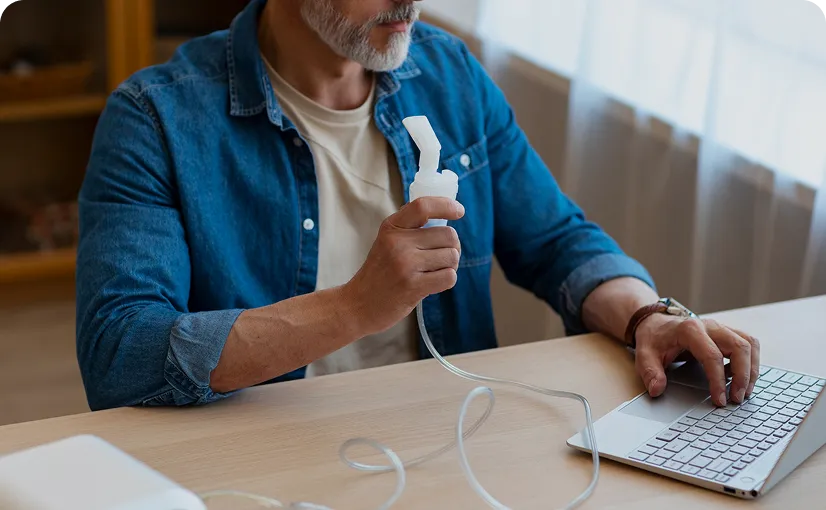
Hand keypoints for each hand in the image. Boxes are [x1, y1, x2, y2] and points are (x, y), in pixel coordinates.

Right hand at [344, 197, 464, 334]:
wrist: (358, 305)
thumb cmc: (379, 273)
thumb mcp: (387, 242)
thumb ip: (410, 229)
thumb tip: (447, 216)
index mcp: (391, 228)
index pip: (423, 206)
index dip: (446, 205)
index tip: (459, 211)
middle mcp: (398, 242)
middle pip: (448, 235)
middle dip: (452, 247)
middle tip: (440, 257)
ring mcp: (405, 264)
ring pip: (452, 256)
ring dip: (450, 265)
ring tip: (433, 272)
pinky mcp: (413, 286)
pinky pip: (449, 276)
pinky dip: (446, 280)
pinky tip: (432, 283)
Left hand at [634, 314, 759, 406]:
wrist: (656, 323)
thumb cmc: (654, 339)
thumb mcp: (644, 354)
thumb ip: (650, 372)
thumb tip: (657, 389)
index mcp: (689, 330)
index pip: (712, 355)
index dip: (718, 380)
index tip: (719, 400)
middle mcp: (710, 326)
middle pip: (739, 347)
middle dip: (743, 375)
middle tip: (737, 399)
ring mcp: (721, 328)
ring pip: (749, 344)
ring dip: (752, 369)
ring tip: (744, 392)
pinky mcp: (727, 333)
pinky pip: (748, 345)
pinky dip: (750, 362)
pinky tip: (737, 378)